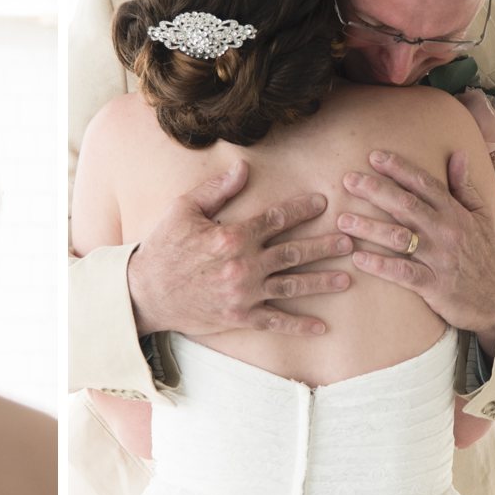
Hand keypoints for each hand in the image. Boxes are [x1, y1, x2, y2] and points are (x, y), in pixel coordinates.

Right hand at [127, 160, 352, 336]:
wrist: (144, 293)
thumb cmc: (163, 247)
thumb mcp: (183, 210)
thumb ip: (217, 190)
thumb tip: (244, 167)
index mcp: (233, 236)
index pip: (276, 219)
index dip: (301, 209)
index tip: (323, 203)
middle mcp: (244, 265)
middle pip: (294, 252)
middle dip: (324, 246)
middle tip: (350, 240)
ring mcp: (244, 294)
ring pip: (293, 285)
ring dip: (322, 282)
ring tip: (347, 279)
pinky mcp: (240, 317)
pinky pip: (276, 321)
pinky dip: (300, 325)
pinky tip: (322, 327)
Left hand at [340, 150, 494, 351]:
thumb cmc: (482, 254)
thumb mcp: (481, 217)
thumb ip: (464, 186)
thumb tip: (457, 154)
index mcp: (455, 213)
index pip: (425, 184)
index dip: (399, 169)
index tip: (374, 157)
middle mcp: (446, 232)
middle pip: (407, 205)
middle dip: (376, 191)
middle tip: (348, 180)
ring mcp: (440, 259)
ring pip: (401, 238)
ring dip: (370, 228)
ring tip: (342, 220)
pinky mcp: (434, 285)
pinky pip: (404, 274)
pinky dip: (381, 266)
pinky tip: (358, 259)